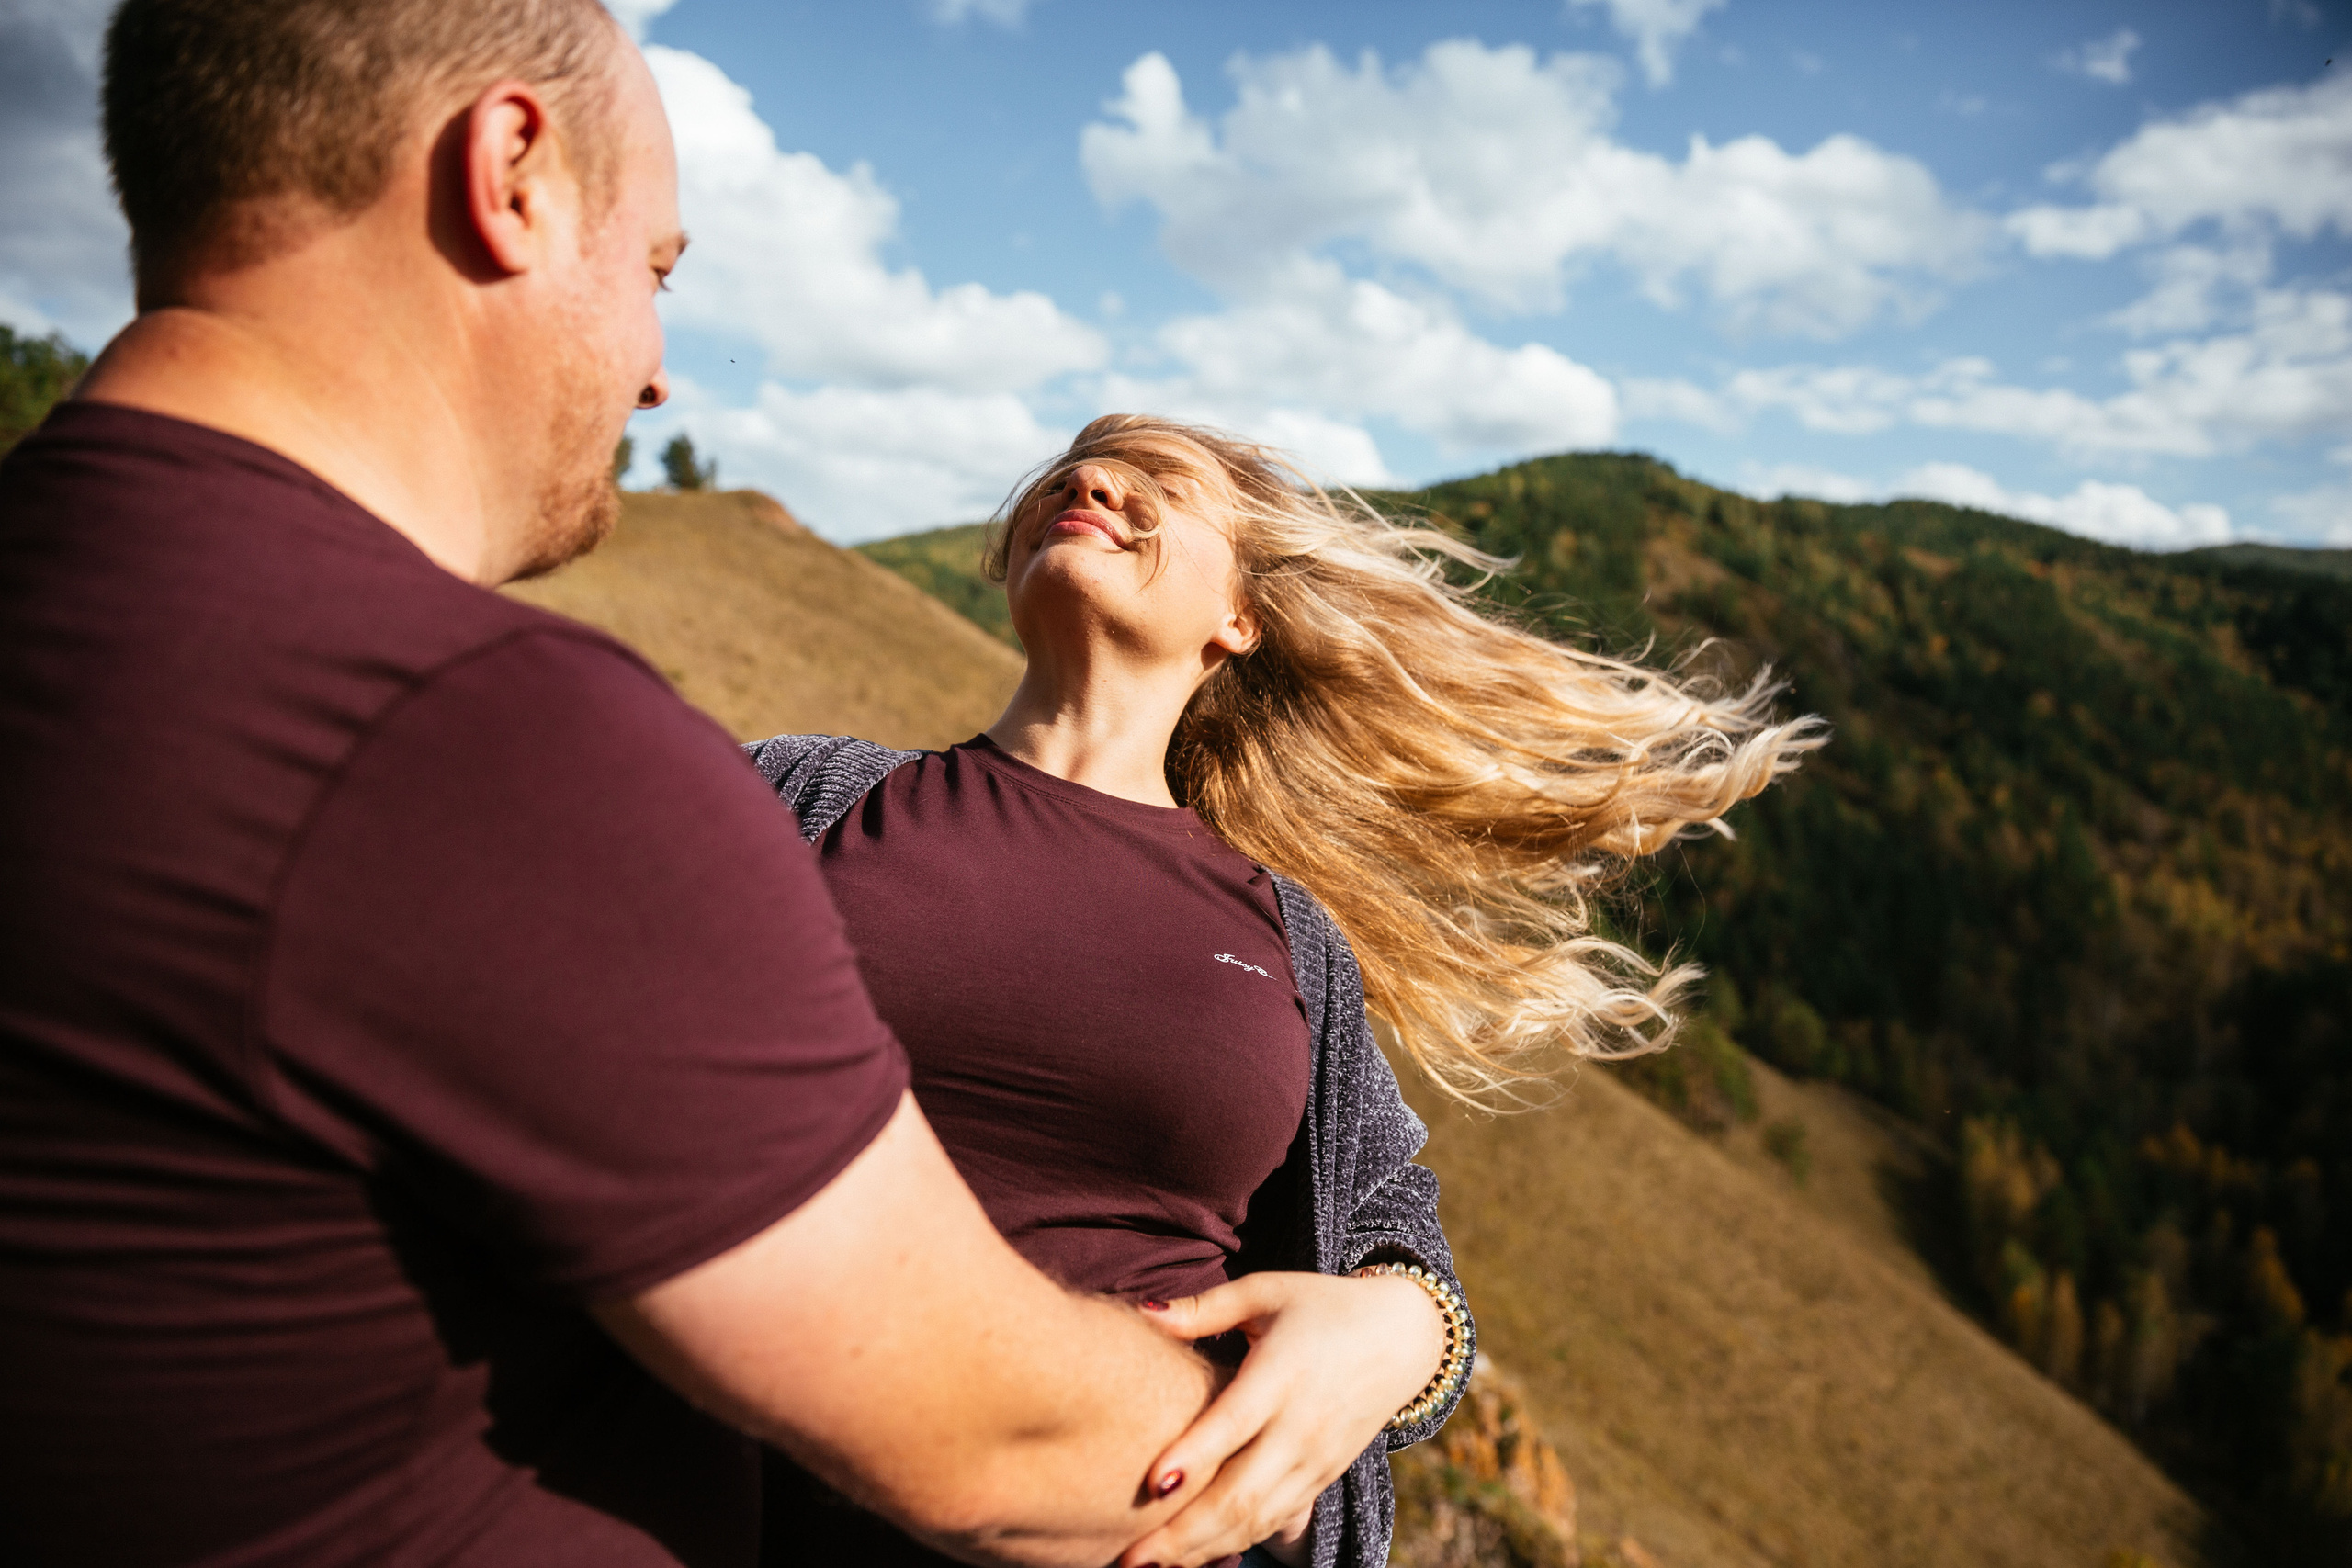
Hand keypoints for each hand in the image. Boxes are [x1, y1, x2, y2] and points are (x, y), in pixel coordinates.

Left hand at [1114, 1270, 1447, 1567]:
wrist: (1404, 1336)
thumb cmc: (1322, 1305)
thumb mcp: (1266, 1292)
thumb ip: (1203, 1308)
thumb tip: (1140, 1311)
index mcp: (1284, 1372)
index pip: (1235, 1422)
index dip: (1194, 1454)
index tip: (1152, 1484)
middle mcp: (1302, 1425)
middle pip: (1242, 1492)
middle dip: (1183, 1531)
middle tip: (1127, 1557)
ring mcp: (1316, 1459)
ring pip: (1257, 1518)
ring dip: (1202, 1548)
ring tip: (1148, 1564)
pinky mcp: (1323, 1478)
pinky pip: (1276, 1520)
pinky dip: (1235, 1542)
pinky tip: (1193, 1556)